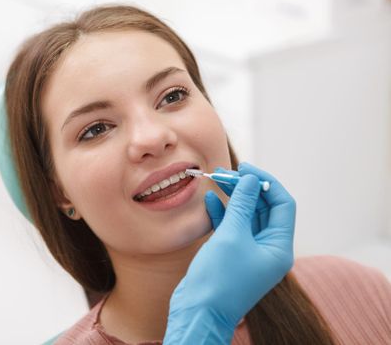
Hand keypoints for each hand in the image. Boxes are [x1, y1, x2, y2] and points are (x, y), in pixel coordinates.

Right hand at [163, 162, 295, 343]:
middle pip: (264, 208)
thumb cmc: (218, 280)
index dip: (265, 183)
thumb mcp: (232, 235)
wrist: (198, 313)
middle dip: (246, 188)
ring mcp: (250, 252)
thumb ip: (242, 204)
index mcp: (279, 247)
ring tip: (215, 180)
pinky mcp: (232, 255)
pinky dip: (222, 213)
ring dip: (232, 198)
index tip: (245, 169)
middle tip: (225, 172)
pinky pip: (232, 228)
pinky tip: (209, 200)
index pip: (282, 204)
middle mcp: (268, 249)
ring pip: (246, 216)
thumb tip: (250, 179)